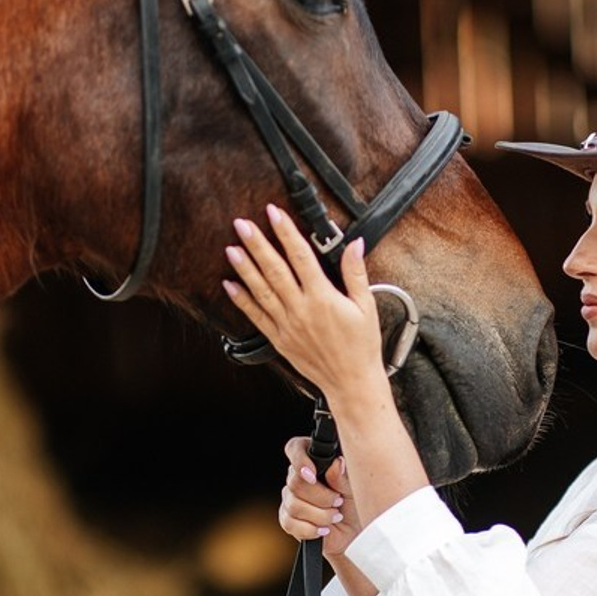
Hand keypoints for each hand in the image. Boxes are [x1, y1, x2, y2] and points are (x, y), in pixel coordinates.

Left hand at [222, 205, 387, 406]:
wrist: (351, 382)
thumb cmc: (361, 345)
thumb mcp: (366, 306)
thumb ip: (356, 273)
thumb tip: (354, 244)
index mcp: (323, 297)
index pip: (301, 257)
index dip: (286, 232)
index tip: (274, 213)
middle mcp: (301, 309)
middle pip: (275, 270)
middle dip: (257, 244)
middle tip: (242, 224)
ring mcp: (287, 325)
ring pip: (261, 291)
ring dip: (244, 268)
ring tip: (231, 248)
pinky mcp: (279, 339)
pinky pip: (256, 317)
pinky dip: (242, 300)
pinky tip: (230, 285)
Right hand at [278, 435, 358, 555]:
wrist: (356, 533)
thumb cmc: (357, 505)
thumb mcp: (355, 488)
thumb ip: (343, 476)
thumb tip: (336, 463)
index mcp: (315, 461)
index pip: (295, 448)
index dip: (299, 460)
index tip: (312, 475)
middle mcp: (300, 477)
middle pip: (295, 482)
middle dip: (320, 496)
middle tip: (338, 501)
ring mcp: (291, 498)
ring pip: (294, 505)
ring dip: (319, 515)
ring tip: (335, 516)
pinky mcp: (289, 519)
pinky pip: (289, 523)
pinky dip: (310, 529)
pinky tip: (324, 528)